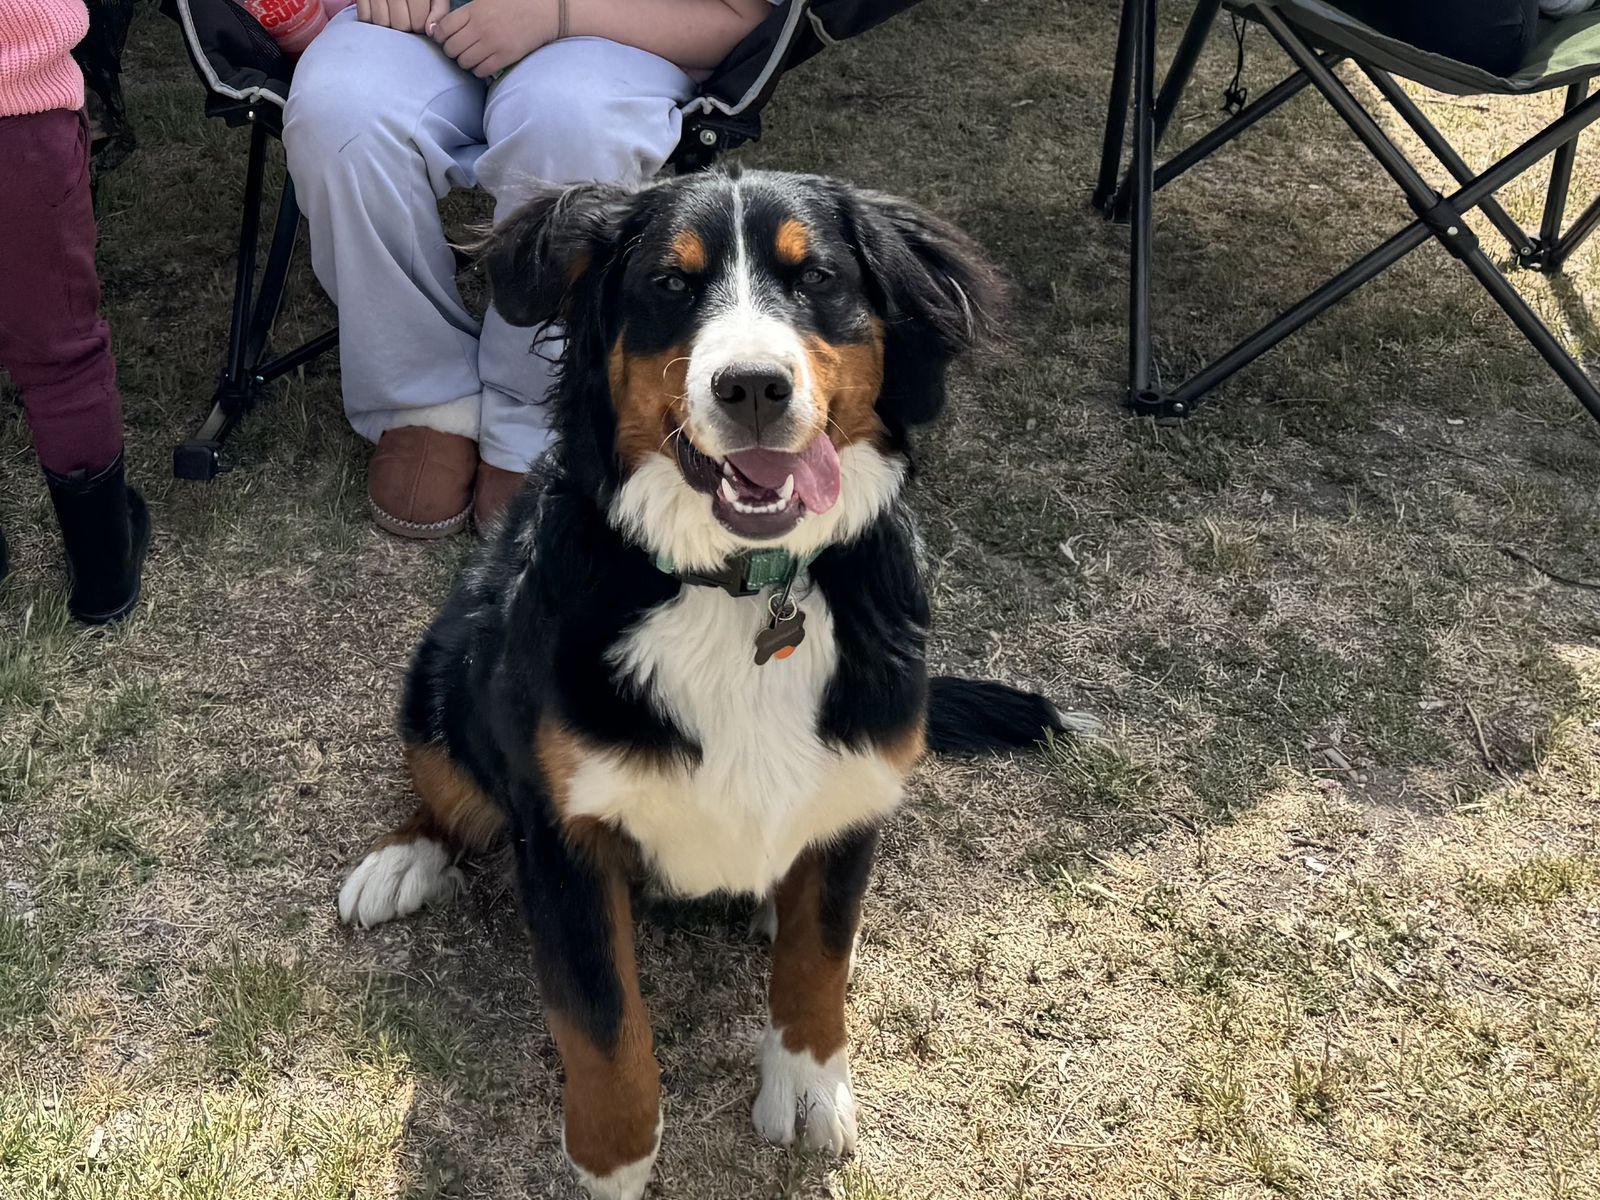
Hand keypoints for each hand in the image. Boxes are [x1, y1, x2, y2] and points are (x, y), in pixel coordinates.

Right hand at [356, 0, 442, 31]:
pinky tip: (380, 11)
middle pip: (401, 24)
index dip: (421, 25)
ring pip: (382, 22)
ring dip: (388, 24)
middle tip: (407, 16)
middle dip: (406, 26)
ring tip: (393, 14)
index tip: (420, 19)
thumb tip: (430, 31)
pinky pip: (365, 16)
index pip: (418, 21)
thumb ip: (438, 9)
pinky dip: (371, 18)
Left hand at [430, 0, 557, 78]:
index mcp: (474, 10)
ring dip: (464, 62)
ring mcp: (493, 44)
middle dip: (451, 50)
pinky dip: (478, 70)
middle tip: (458, 49)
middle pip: (451, 48)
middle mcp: (481, 28)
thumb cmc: (515, 2)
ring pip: (464, 62)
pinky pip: (481, 71)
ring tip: (470, 57)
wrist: (545, 12)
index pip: (444, 29)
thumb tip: (444, 23)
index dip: (439, 36)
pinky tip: (482, 63)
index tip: (443, 38)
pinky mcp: (505, 57)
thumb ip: (468, 9)